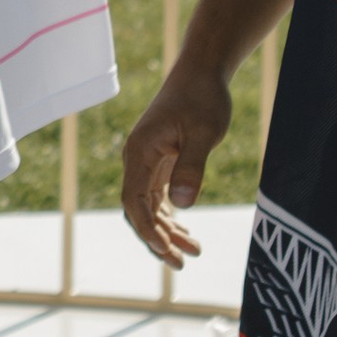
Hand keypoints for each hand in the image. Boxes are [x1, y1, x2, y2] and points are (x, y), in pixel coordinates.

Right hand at [120, 59, 233, 269]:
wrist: (202, 71)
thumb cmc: (202, 98)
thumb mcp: (202, 133)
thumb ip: (192, 168)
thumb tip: (183, 206)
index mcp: (140, 153)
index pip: (133, 201)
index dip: (146, 229)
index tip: (165, 251)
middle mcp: (137, 159)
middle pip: (137, 209)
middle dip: (156, 239)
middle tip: (180, 264)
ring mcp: (147, 161)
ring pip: (148, 206)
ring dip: (166, 231)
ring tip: (192, 254)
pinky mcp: (160, 161)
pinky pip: (158, 197)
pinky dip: (170, 216)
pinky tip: (187, 232)